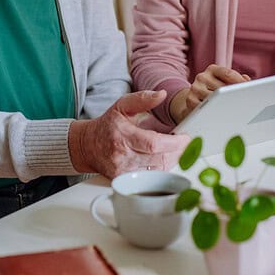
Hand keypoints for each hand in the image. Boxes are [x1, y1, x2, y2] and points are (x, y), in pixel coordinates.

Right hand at [69, 90, 190, 177]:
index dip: (173, 143)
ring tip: (176, 149)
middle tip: (185, 142)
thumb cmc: (107, 125)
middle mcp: (122, 156)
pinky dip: (161, 168)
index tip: (186, 137)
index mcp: (122, 135)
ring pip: (157, 170)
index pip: (153, 143)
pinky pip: (150, 177)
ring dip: (171, 160)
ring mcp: (123, 171)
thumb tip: (161, 94)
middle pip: (158, 158)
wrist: (88, 146)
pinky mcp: (124, 180)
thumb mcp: (122, 105)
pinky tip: (164, 158)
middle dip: (177, 151)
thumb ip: (143, 99)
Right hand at [170, 64, 248, 122]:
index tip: (250, 89)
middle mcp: (202, 77)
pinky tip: (222, 116)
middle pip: (222, 88)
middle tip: (244, 104)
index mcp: (212, 69)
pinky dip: (215, 113)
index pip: (228, 73)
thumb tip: (247, 79)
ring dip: (226, 106)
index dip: (240, 82)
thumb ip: (236, 79)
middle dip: (234, 96)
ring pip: (215, 100)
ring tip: (234, 111)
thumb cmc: (214, 90)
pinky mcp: (190, 101)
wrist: (192, 99)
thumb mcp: (224, 81)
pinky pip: (206, 109)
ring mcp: (195, 88)